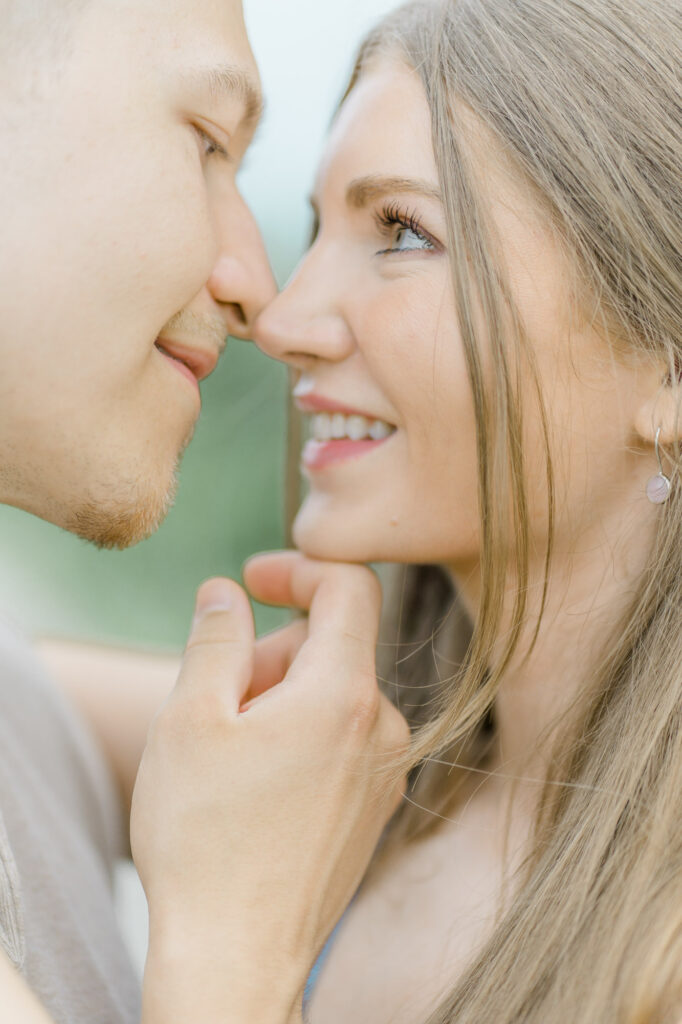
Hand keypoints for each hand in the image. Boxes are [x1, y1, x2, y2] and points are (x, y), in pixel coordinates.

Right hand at [130, 552, 408, 1023]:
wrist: (238, 957)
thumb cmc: (205, 837)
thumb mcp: (190, 718)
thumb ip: (216, 637)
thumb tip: (228, 591)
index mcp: (344, 694)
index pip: (350, 587)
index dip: (298, 569)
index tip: (251, 580)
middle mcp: (383, 727)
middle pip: (331, 645)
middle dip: (271, 653)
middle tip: (215, 705)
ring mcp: (386, 771)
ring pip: (332, 695)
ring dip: (281, 700)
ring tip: (231, 758)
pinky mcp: (376, 806)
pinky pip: (341, 739)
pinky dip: (300, 737)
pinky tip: (256, 787)